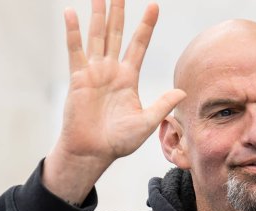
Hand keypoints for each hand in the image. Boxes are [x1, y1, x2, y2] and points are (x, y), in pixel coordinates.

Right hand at [44, 1, 185, 203]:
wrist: (93, 151)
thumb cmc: (118, 141)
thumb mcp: (146, 123)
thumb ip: (162, 105)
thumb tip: (183, 91)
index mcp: (128, 79)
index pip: (139, 45)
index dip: (146, 26)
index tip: (153, 5)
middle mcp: (111, 71)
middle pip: (117, 35)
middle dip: (120, 13)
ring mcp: (93, 73)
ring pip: (97, 38)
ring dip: (98, 17)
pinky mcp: (78, 79)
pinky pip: (75, 51)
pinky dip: (73, 32)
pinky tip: (72, 13)